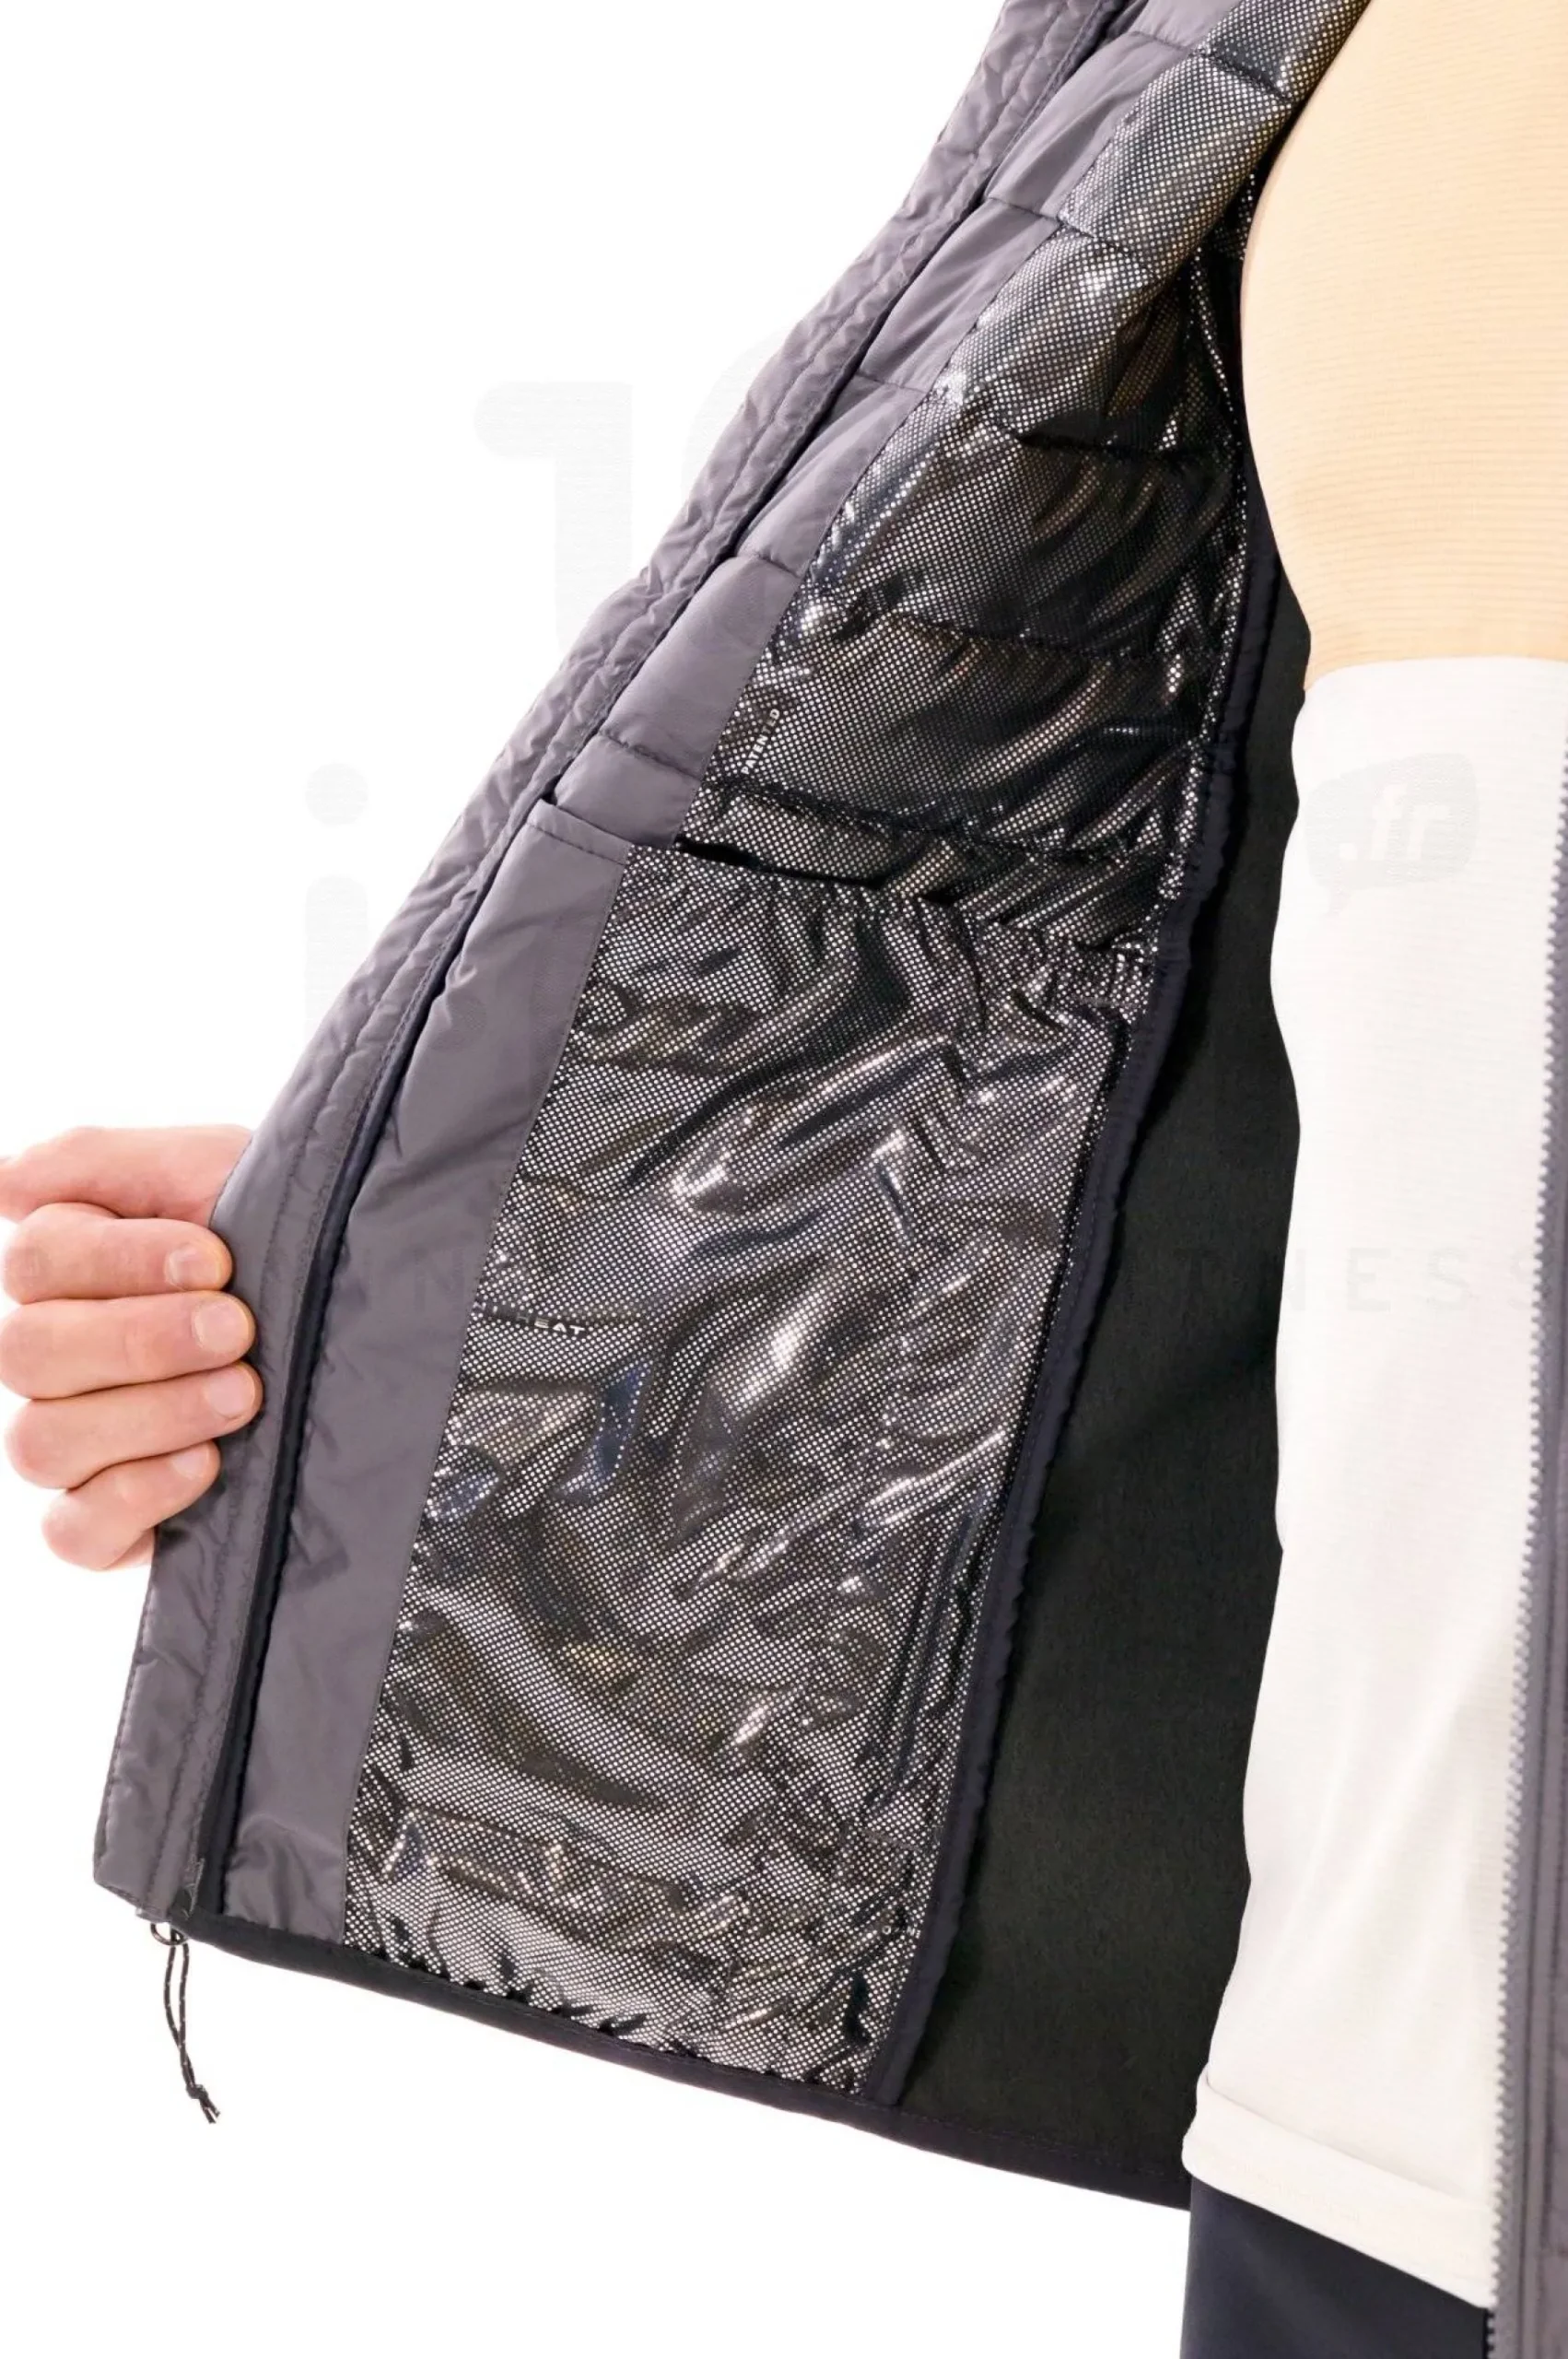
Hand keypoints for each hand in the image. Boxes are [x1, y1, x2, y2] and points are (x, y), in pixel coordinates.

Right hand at [0, 1126, 257, 1568]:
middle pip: (28, 1353)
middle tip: (237, 1329)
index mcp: (66, 1266)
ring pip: (43, 1441)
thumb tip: (5, 1182)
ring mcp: (74, 1440)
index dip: (120, 1261)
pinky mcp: (109, 1518)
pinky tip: (203, 1465)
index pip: (37, 1262)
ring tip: (242, 1394)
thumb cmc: (281, 1234)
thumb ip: (98, 1160)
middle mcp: (54, 1355)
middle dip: (142, 1339)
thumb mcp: (211, 1170)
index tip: (216, 1259)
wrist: (370, 1312)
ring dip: (149, 1415)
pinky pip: (73, 1530)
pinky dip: (132, 1498)